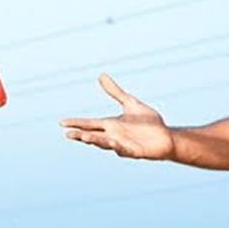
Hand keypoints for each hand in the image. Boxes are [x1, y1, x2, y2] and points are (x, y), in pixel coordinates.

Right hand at [61, 74, 175, 160]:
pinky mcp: (133, 152)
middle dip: (81, 135)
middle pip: (92, 135)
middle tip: (68, 134)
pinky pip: (123, 150)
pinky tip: (112, 143)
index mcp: (110, 124)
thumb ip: (115, 92)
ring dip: (95, 141)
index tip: (62, 122)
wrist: (167, 136)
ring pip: (105, 143)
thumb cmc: (149, 122)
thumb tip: (101, 75)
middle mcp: (113, 135)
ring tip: (84, 137)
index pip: (89, 124)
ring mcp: (122, 145)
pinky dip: (117, 147)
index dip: (76, 123)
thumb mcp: (130, 103)